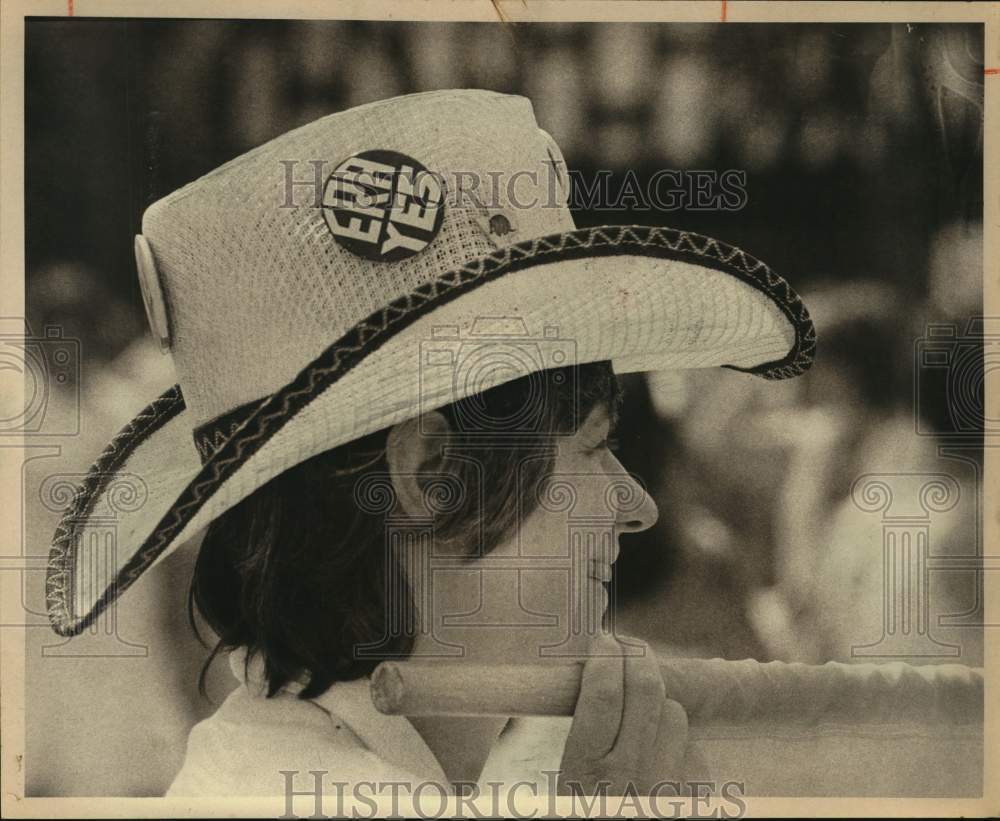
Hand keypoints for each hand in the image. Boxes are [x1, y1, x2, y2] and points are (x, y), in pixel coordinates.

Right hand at [557, 637, 688, 795]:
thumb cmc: (584, 809)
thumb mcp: (565, 779)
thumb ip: (581, 735)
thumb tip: (593, 679)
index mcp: (587, 767)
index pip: (603, 693)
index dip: (605, 657)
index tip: (603, 641)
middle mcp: (629, 771)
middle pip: (646, 689)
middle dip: (638, 655)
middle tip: (626, 646)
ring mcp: (664, 781)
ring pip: (674, 711)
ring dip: (659, 696)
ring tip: (640, 697)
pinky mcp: (688, 790)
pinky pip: (690, 744)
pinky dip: (675, 732)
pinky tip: (659, 739)